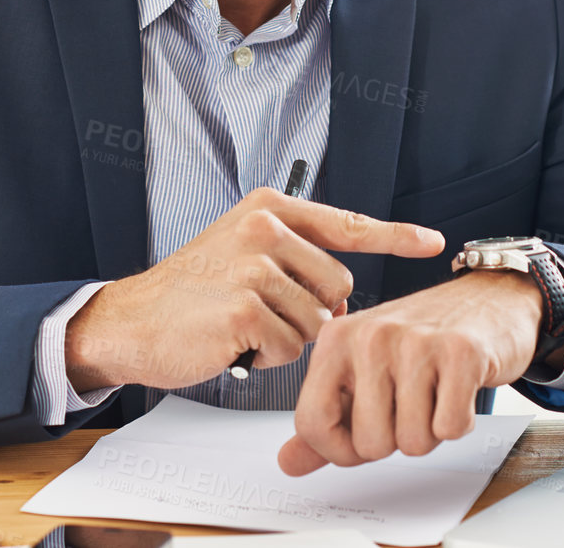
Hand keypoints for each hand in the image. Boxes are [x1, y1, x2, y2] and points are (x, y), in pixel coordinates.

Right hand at [65, 187, 445, 391]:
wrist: (132, 321)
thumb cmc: (191, 292)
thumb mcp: (243, 254)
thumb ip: (297, 262)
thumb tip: (342, 297)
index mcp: (269, 208)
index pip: (347, 222)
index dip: (395, 235)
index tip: (431, 241)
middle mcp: (264, 228)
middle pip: (338, 285)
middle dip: (310, 311)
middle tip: (257, 309)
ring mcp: (254, 267)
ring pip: (317, 321)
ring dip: (285, 337)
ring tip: (240, 325)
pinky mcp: (246, 308)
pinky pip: (290, 347)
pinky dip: (265, 356)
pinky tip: (231, 341)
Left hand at [277, 269, 563, 475]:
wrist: (488, 298)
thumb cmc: (423, 340)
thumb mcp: (364, 371)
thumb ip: (327, 419)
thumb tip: (288, 462)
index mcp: (335, 339)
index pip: (312, 425)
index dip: (340, 450)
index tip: (361, 436)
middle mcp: (369, 335)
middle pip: (369, 443)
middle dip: (396, 439)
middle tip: (411, 402)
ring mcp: (415, 341)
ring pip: (412, 442)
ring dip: (430, 431)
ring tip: (434, 392)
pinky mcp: (461, 352)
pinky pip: (450, 429)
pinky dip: (459, 422)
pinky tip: (458, 389)